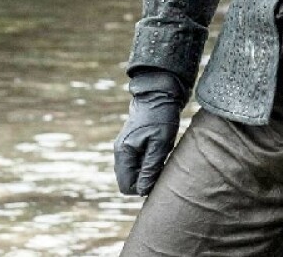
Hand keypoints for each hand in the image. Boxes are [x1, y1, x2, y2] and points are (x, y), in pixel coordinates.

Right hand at [113, 72, 184, 195]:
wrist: (160, 92)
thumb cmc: (161, 116)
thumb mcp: (160, 143)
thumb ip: (150, 167)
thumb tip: (143, 190)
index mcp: (123, 153)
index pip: (127, 187)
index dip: (143, 187)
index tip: (159, 174)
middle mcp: (120, 152)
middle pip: (129, 181)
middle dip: (145, 180)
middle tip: (162, 166)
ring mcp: (126, 148)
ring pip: (134, 173)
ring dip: (148, 171)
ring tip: (162, 157)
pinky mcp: (133, 144)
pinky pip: (138, 164)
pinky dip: (149, 163)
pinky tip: (160, 152)